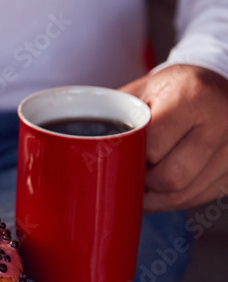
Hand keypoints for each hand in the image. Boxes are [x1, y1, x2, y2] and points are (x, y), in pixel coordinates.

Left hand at [120, 64, 227, 211]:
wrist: (218, 82)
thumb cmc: (173, 88)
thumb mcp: (142, 89)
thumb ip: (113, 114)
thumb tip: (70, 144)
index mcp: (194, 97)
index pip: (153, 145)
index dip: (131, 156)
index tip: (118, 155)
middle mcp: (222, 123)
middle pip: (171, 178)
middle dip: (143, 181)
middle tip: (129, 171)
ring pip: (185, 195)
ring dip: (156, 197)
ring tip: (141, 181)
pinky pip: (199, 198)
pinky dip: (175, 199)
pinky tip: (162, 188)